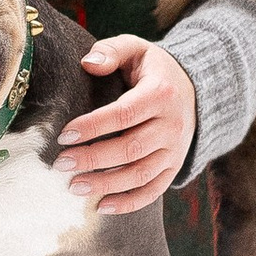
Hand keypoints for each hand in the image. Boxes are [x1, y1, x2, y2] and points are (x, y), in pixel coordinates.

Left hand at [58, 38, 194, 217]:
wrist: (194, 90)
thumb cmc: (153, 69)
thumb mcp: (136, 48)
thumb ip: (111, 50)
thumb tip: (88, 63)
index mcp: (160, 94)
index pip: (124, 114)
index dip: (93, 126)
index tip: (64, 135)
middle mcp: (172, 125)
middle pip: (130, 148)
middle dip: (93, 159)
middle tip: (61, 164)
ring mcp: (175, 150)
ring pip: (141, 174)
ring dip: (107, 184)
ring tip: (74, 187)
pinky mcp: (174, 167)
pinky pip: (154, 190)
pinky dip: (130, 203)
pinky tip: (103, 206)